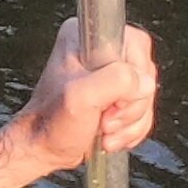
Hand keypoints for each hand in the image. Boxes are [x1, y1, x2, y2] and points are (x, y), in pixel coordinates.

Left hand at [0, 18, 158, 183]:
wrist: (43, 149)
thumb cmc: (51, 124)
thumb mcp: (81, 97)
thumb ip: (116, 81)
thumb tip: (143, 83)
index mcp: (83, 37)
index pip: (136, 44)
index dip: (132, 76)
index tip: (112, 97)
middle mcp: (96, 52)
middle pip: (144, 74)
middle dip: (130, 105)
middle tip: (104, 117)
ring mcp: (106, 76)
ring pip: (145, 96)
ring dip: (130, 121)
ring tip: (103, 129)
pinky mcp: (113, 97)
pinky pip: (143, 112)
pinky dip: (131, 129)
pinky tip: (109, 135)